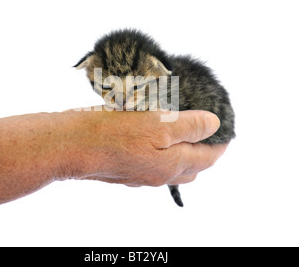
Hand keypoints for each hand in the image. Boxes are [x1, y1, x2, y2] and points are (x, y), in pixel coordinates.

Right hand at [59, 108, 227, 186]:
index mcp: (172, 165)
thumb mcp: (158, 124)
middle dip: (203, 151)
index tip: (226, 130)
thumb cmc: (113, 133)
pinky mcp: (125, 169)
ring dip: (181, 153)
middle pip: (191, 167)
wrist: (72, 146)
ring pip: (171, 167)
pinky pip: (151, 163)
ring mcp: (140, 175)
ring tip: (181, 131)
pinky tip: (152, 136)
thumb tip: (214, 125)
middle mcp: (158, 175)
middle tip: (206, 131)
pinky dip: (161, 152)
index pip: (208, 158)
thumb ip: (189, 126)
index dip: (220, 144)